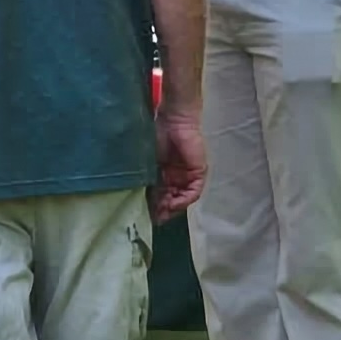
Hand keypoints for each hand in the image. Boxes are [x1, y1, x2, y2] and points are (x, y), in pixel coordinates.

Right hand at [150, 108, 206, 223]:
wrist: (172, 121)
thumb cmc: (156, 136)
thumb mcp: (148, 162)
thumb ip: (148, 181)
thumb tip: (142, 199)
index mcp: (163, 173)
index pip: (160, 195)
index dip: (154, 207)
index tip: (145, 215)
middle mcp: (176, 177)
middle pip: (171, 199)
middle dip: (163, 210)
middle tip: (154, 218)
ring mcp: (188, 176)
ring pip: (182, 198)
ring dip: (173, 207)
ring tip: (162, 212)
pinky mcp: (198, 173)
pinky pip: (193, 192)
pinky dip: (183, 200)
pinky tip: (174, 203)